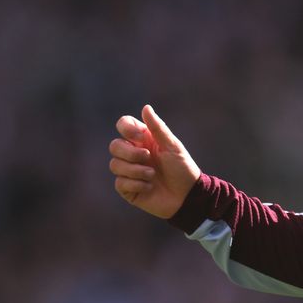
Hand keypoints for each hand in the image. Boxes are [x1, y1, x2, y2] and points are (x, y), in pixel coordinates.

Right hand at [109, 104, 200, 218]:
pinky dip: (136, 184)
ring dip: (135, 170)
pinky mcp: (128, 188)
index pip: (123, 125)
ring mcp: (129, 171)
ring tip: (153, 175)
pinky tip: (149, 187)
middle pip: (114, 145)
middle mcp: (133, 153)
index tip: (141, 136)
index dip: (127, 129)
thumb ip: (158, 128)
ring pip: (114, 164)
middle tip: (148, 158)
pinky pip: (120, 183)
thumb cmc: (182, 168)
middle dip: (130, 153)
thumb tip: (146, 107)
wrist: (187, 195)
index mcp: (143, 139)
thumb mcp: (172, 146)